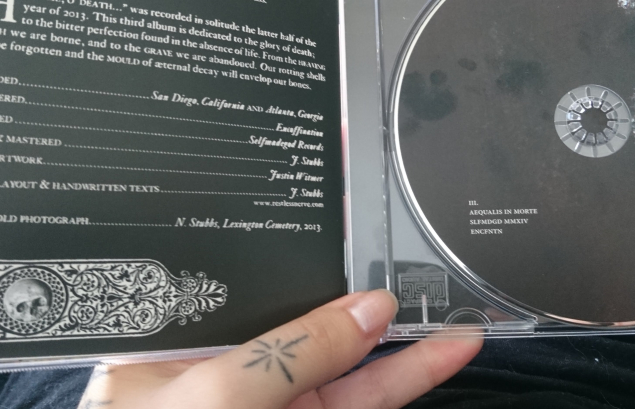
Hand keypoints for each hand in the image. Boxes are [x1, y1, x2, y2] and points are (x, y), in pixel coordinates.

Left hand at [78, 289, 481, 408]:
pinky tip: (437, 355)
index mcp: (181, 344)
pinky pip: (361, 401)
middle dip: (367, 299)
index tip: (363, 242)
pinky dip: (401, 379)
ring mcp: (270, 405)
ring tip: (453, 311)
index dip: (309, 263)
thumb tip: (369, 309)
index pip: (252, 286)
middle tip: (424, 268)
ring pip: (345, 367)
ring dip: (401, 343)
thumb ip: (292, 353)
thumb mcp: (218, 395)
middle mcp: (227, 371)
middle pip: (307, 320)